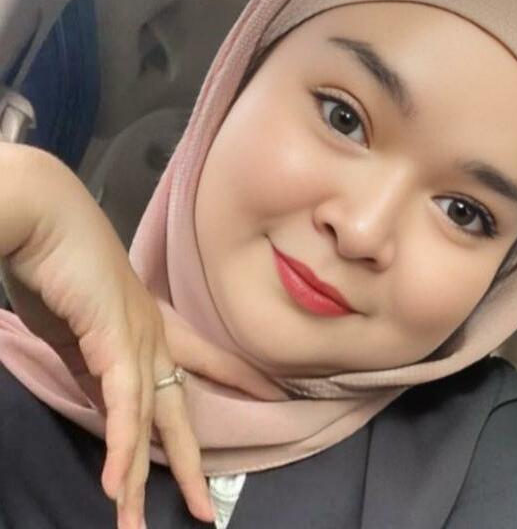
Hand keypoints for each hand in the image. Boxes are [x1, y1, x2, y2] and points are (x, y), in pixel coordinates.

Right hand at [2, 147, 286, 528]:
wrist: (45, 221)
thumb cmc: (60, 265)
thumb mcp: (79, 327)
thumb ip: (94, 362)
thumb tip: (102, 398)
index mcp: (147, 326)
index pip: (200, 361)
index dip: (234, 380)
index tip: (268, 395)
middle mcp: (153, 335)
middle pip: (177, 410)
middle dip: (191, 463)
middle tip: (204, 510)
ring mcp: (137, 339)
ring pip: (145, 422)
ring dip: (136, 479)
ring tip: (134, 527)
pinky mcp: (113, 342)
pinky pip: (121, 406)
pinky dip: (118, 447)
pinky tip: (116, 486)